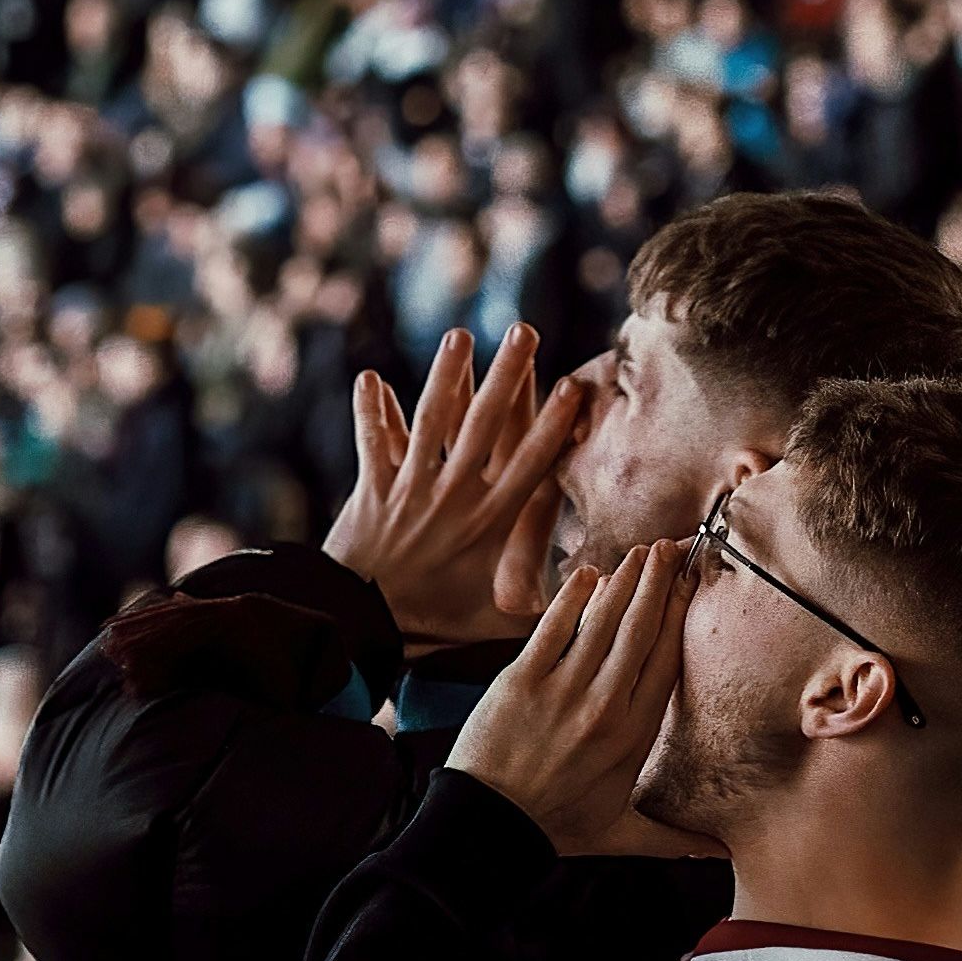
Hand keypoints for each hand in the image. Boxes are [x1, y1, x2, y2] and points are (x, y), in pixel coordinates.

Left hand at [325, 325, 578, 649]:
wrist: (363, 628)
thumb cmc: (435, 627)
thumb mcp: (499, 625)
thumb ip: (546, 608)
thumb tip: (598, 597)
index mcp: (490, 522)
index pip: (530, 462)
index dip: (552, 423)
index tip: (573, 385)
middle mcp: (454, 496)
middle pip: (486, 424)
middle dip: (508, 375)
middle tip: (525, 331)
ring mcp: (411, 489)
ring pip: (432, 421)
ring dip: (446, 376)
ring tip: (460, 336)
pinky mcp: (372, 491)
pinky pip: (373, 443)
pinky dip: (371, 411)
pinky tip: (368, 377)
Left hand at [448, 541, 723, 858]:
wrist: (486, 828)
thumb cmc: (555, 829)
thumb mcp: (621, 834)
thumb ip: (675, 839)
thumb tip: (722, 853)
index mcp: (633, 736)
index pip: (667, 662)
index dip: (680, 616)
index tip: (691, 586)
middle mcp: (604, 707)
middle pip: (642, 630)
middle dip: (660, 583)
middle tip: (674, 547)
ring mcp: (562, 690)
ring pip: (604, 621)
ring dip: (626, 580)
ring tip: (643, 552)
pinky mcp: (521, 680)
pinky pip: (555, 627)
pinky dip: (574, 597)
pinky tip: (589, 574)